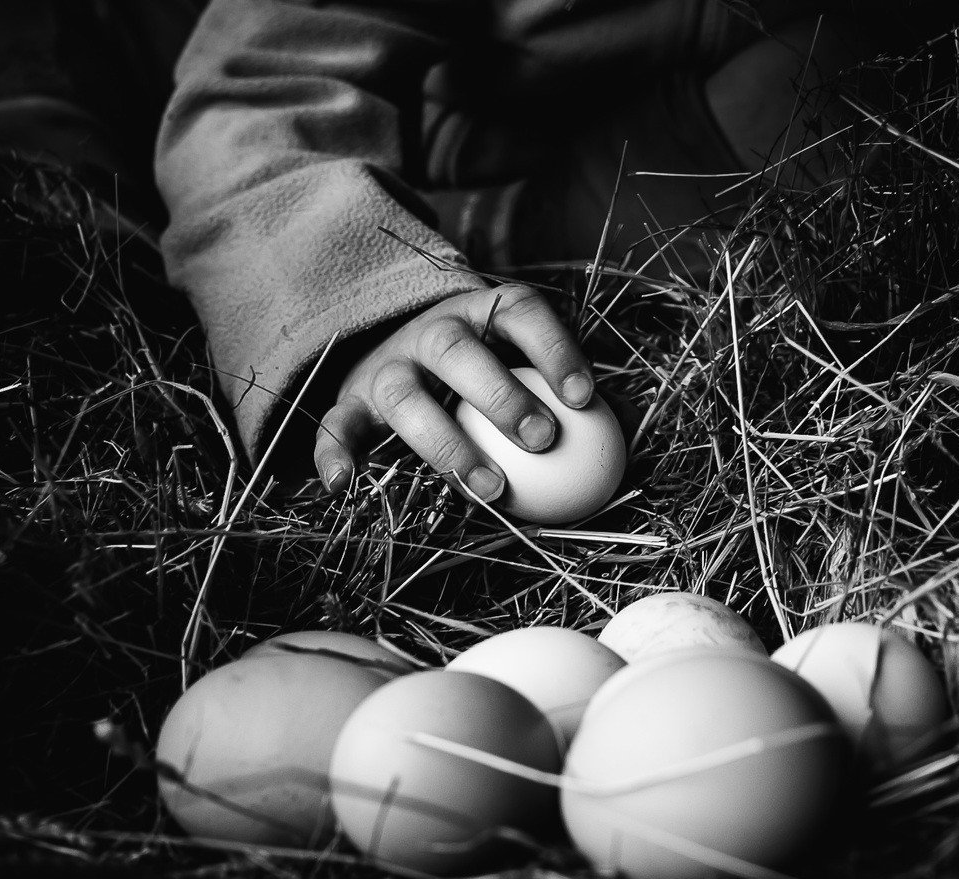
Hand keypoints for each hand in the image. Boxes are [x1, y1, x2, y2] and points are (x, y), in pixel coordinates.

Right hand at [313, 285, 593, 497]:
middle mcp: (430, 332)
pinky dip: (333, 453)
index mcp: (482, 312)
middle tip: (543, 439)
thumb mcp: (525, 358)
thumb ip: (569, 388)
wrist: (397, 342)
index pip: (521, 313)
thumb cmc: (489, 365)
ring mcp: (386, 366)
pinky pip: (335, 424)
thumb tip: (626, 429)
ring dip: (444, 442)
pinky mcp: (350, 400)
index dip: (555, 350)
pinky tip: (344, 486)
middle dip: (500, 394)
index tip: (586, 398)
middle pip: (457, 351)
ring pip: (403, 396)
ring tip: (490, 487)